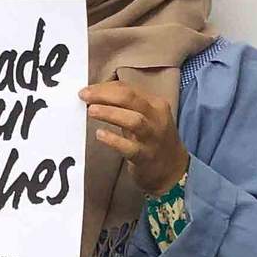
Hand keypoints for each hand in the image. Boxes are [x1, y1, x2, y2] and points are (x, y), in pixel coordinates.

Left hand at [81, 79, 190, 194]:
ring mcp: (152, 138)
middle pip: (131, 98)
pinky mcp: (145, 157)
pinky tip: (100, 134)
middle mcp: (156, 117)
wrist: (172, 169)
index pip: (128, 88)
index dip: (105, 87)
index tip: (86, 90)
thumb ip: (125, 105)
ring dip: (110, 113)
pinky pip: (130, 148)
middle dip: (105, 95)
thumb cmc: (152, 138)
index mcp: (155, 103)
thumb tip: (96, 94)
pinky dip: (114, 140)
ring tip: (91, 111)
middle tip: (84, 96)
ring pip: (134, 120)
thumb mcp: (145, 117)